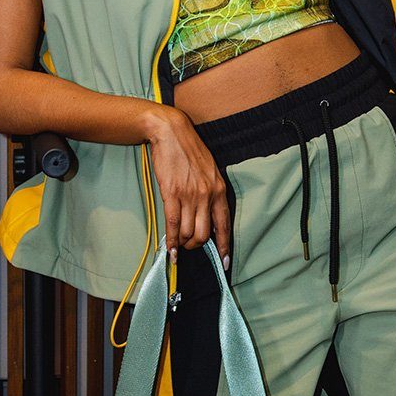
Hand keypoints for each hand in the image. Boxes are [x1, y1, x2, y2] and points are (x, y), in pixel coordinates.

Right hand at [145, 106, 231, 265]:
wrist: (171, 132)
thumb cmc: (190, 151)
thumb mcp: (210, 171)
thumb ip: (211, 193)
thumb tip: (209, 216)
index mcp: (219, 190)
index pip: (225, 225)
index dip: (224, 247)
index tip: (224, 263)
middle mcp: (207, 195)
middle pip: (205, 234)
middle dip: (197, 246)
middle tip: (190, 246)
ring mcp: (189, 195)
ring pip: (189, 232)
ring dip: (184, 243)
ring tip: (180, 245)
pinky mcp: (171, 194)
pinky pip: (173, 224)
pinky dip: (172, 240)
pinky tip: (170, 250)